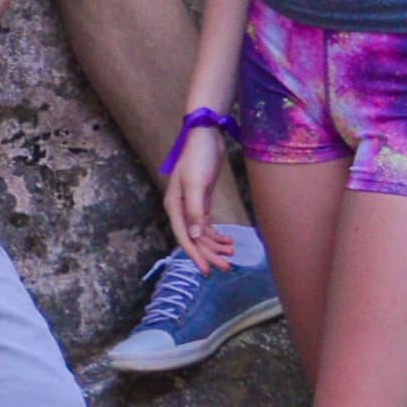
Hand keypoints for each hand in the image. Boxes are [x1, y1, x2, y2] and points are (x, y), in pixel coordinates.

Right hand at [163, 120, 234, 269]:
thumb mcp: (197, 185)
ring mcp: (190, 205)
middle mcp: (180, 208)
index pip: (184, 237)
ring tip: (231, 254)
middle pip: (194, 238)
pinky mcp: (201, 200)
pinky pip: (206, 224)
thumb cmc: (198, 157)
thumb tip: (194, 236)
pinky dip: (216, 234)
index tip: (206, 271)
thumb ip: (194, 211)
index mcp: (174, 206)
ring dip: (215, 245)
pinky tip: (228, 240)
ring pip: (201, 233)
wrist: (205, 135)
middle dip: (209, 254)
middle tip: (226, 268)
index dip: (195, 255)